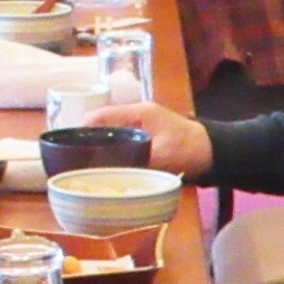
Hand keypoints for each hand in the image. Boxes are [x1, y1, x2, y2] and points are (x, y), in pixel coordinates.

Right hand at [83, 102, 210, 178]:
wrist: (214, 151)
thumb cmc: (191, 148)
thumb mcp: (164, 155)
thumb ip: (140, 160)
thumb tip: (114, 170)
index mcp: (139, 113)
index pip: (102, 115)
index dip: (84, 127)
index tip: (69, 141)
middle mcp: (137, 115)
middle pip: (103, 122)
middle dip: (87, 136)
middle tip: (72, 154)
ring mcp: (142, 125)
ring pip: (111, 131)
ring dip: (99, 143)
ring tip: (82, 159)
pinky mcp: (146, 136)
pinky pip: (122, 139)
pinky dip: (112, 147)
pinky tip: (105, 162)